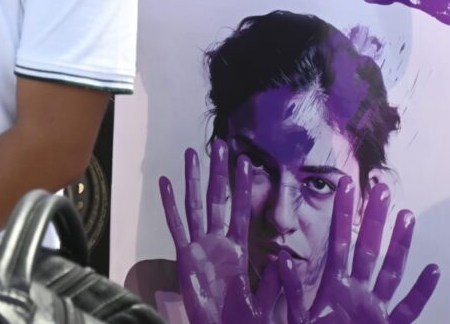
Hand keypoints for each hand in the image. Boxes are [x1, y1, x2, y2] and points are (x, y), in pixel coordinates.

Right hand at [160, 143, 280, 323]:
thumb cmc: (241, 321)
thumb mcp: (265, 303)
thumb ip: (274, 282)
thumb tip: (284, 257)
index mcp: (238, 250)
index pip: (242, 209)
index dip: (244, 185)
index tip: (247, 160)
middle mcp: (217, 243)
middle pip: (218, 199)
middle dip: (219, 172)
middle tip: (220, 144)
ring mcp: (199, 249)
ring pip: (195, 206)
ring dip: (193, 179)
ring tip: (191, 153)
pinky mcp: (184, 259)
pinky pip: (176, 227)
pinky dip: (169, 205)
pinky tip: (165, 182)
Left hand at [277, 178, 439, 323]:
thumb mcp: (297, 318)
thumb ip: (292, 291)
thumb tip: (282, 259)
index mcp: (334, 288)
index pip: (339, 242)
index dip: (343, 214)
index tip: (346, 182)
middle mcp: (358, 293)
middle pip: (369, 249)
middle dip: (374, 219)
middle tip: (382, 186)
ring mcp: (376, 310)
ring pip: (391, 272)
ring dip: (399, 245)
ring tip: (407, 215)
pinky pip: (408, 309)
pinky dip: (421, 292)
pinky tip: (433, 269)